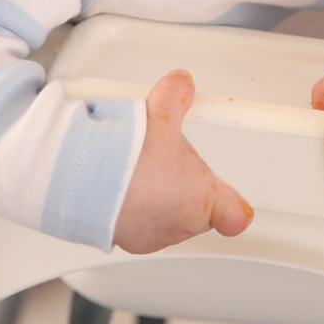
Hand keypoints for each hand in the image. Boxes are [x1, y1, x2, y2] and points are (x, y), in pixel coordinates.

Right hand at [113, 69, 253, 252]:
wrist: (88, 182)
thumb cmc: (130, 161)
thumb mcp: (160, 114)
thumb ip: (175, 96)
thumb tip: (181, 84)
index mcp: (201, 198)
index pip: (235, 215)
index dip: (233, 201)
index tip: (228, 190)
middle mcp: (181, 223)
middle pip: (194, 206)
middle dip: (181, 181)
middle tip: (164, 158)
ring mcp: (155, 236)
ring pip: (165, 214)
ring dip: (156, 195)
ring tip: (138, 168)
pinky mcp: (127, 239)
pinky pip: (138, 223)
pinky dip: (132, 206)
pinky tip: (120, 184)